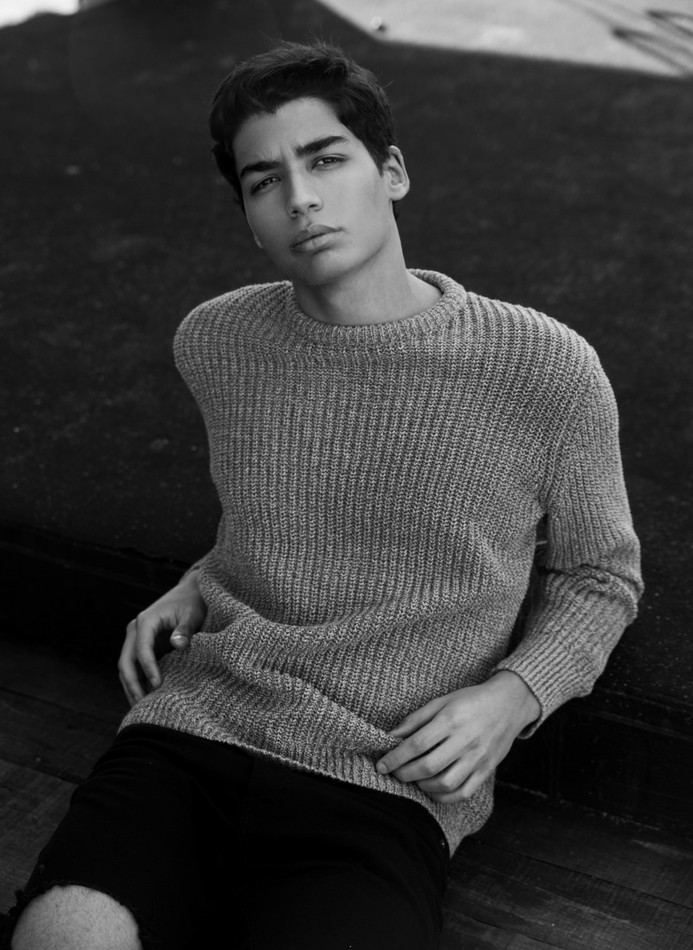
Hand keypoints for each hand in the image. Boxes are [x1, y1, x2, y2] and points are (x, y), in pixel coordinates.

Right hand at [117, 570, 206, 706]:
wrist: (191, 592)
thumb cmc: (193, 602)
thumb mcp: (193, 614)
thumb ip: (185, 629)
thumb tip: (178, 645)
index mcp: (146, 621)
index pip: (141, 649)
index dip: (148, 669)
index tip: (158, 686)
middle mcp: (135, 630)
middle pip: (126, 661)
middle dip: (133, 684)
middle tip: (143, 705)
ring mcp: (136, 639)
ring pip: (126, 667)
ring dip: (132, 687)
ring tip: (142, 709)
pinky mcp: (142, 647)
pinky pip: (135, 668)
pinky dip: (138, 682)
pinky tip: (146, 699)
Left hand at [375, 672, 539, 803]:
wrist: (508, 704)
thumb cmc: (470, 701)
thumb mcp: (441, 701)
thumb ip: (416, 720)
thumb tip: (391, 736)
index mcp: (451, 719)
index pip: (417, 744)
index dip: (396, 757)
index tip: (381, 765)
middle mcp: (465, 740)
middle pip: (429, 766)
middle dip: (405, 774)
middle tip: (394, 773)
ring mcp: (478, 757)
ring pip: (446, 783)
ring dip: (423, 786)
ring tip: (414, 779)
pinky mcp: (487, 770)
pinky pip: (463, 792)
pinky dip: (444, 797)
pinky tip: (433, 790)